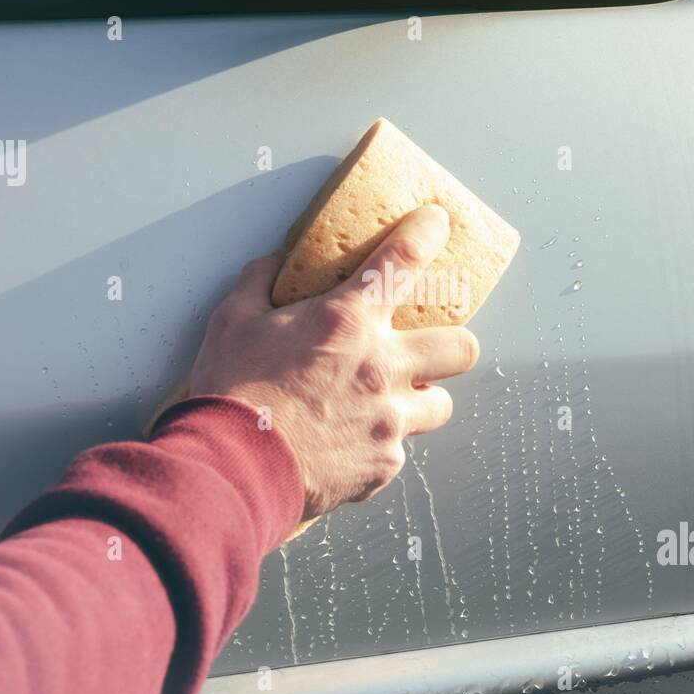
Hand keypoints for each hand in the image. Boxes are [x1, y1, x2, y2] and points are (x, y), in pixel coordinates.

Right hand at [189, 205, 479, 520]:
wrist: (232, 470)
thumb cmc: (232, 391)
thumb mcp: (233, 320)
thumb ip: (259, 282)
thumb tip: (274, 262)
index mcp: (347, 321)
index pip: (403, 260)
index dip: (426, 233)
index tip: (436, 223)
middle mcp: (382, 367)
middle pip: (461, 347)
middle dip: (453, 341)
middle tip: (424, 344)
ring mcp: (389, 421)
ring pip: (439, 405)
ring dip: (420, 399)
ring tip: (389, 402)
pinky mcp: (382, 465)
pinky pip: (396, 450)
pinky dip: (378, 444)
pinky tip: (348, 444)